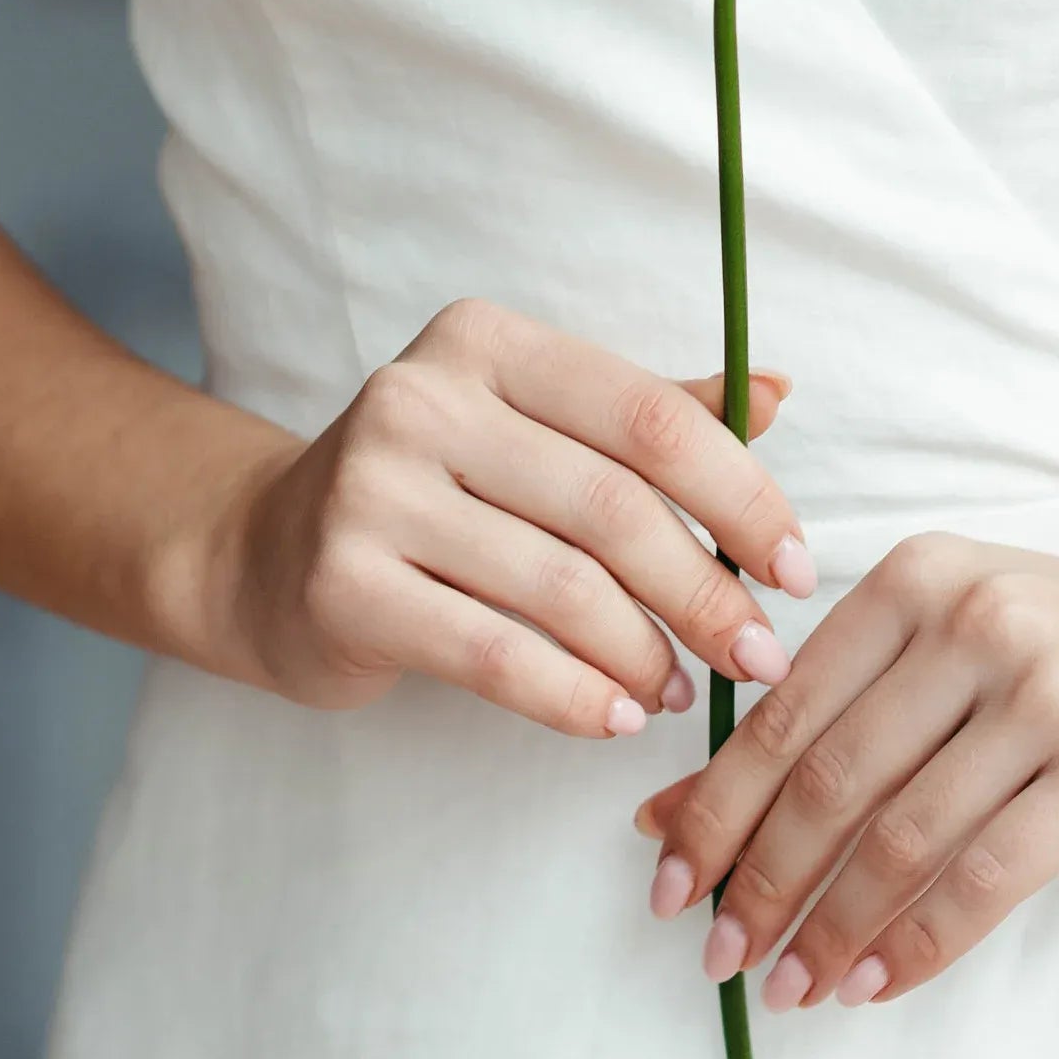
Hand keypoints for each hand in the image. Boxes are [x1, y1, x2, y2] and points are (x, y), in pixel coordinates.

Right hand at [224, 297, 820, 737]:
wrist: (263, 554)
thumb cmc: (435, 490)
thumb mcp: (536, 427)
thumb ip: (650, 414)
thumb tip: (777, 389)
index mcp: (487, 341)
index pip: (648, 417)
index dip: (741, 496)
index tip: (795, 569)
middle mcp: (421, 398)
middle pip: (611, 508)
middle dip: (703, 593)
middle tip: (759, 656)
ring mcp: (372, 490)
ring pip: (558, 587)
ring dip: (643, 654)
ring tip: (678, 691)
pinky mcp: (343, 584)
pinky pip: (492, 654)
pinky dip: (572, 697)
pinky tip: (614, 717)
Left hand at [632, 533, 1058, 1008]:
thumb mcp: (944, 648)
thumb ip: (822, 715)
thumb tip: (664, 816)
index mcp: (914, 579)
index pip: (786, 709)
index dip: (716, 807)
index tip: (667, 884)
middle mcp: (974, 618)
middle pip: (832, 776)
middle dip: (760, 879)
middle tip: (719, 955)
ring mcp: (1048, 689)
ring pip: (903, 834)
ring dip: (832, 926)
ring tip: (791, 986)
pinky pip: (988, 875)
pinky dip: (919, 941)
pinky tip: (874, 980)